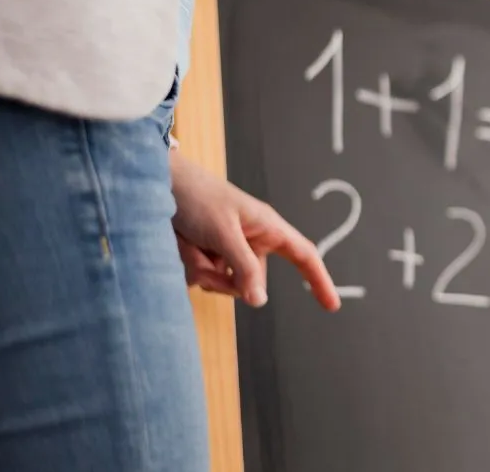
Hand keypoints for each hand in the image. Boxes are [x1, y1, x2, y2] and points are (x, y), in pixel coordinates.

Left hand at [170, 152, 340, 311]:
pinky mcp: (207, 255)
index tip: (332, 306)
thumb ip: (243, 268)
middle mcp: (251, 241)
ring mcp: (228, 250)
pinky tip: (179, 244)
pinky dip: (188, 265)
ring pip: (222, 283)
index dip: (319, 280)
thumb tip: (259, 302)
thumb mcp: (224, 233)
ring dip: (200, 268)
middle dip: (223, 277)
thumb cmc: (198, 198)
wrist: (157, 183)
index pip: (303, 256)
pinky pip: (202, 277)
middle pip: (250, 282)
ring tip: (186, 241)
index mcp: (267, 227)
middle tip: (202, 255)